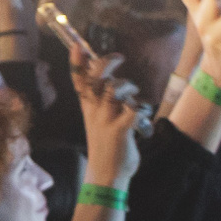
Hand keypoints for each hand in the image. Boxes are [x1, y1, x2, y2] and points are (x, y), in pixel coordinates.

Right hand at [72, 53, 139, 187]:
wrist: (106, 175)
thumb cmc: (106, 146)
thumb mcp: (98, 122)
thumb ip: (102, 103)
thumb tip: (112, 83)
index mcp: (88, 109)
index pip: (79, 81)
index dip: (77, 63)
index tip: (77, 45)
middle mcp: (95, 112)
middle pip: (96, 79)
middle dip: (106, 63)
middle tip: (119, 58)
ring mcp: (106, 121)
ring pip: (114, 90)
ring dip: (128, 87)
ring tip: (133, 97)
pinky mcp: (120, 131)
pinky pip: (132, 110)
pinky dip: (141, 109)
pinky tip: (142, 118)